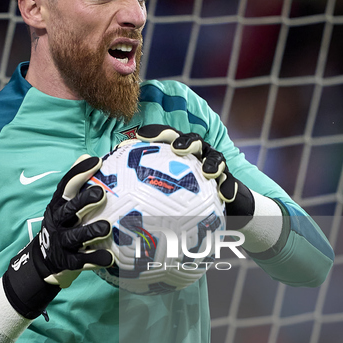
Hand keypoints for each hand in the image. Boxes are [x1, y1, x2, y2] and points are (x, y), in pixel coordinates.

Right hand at [2, 156, 112, 319]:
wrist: (43, 261)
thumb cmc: (63, 226)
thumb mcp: (63, 205)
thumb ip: (75, 185)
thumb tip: (88, 156)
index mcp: (59, 206)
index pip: (66, 186)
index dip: (79, 172)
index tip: (96, 162)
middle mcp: (58, 222)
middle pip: (69, 210)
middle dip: (84, 201)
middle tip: (100, 193)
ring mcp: (62, 243)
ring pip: (76, 236)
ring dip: (91, 231)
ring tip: (106, 227)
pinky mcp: (68, 262)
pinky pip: (83, 261)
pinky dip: (96, 259)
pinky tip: (110, 258)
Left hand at [136, 124, 254, 221]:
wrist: (216, 208)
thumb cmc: (182, 199)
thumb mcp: (161, 192)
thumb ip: (140, 188)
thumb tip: (112, 191)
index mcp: (179, 153)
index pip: (168, 137)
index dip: (156, 133)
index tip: (141, 137)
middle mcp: (198, 155)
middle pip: (193, 142)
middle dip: (186, 142)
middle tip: (177, 149)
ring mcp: (215, 167)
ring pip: (216, 158)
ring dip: (213, 163)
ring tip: (208, 172)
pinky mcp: (229, 181)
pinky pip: (229, 183)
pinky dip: (227, 187)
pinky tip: (224, 196)